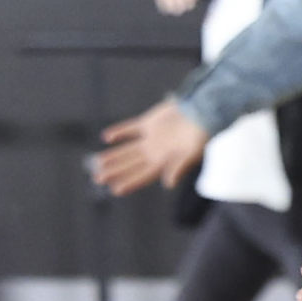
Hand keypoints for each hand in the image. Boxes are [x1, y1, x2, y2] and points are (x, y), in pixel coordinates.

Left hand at [90, 100, 208, 194]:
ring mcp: (150, 138)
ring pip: (127, 149)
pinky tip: (106, 137)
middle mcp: (155, 153)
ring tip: (97, 162)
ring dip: (113, 156)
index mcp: (164, 162)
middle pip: (130, 165)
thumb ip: (179, 168)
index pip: (142, 176)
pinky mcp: (149, 123)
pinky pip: (131, 129)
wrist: (203, 110)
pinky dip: (119, 132)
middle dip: (115, 172)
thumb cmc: (201, 134)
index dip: (129, 183)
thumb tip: (167, 184)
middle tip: (98, 178)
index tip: (115, 190)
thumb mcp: (192, 153)